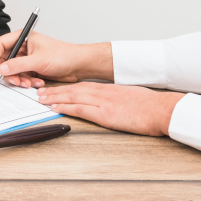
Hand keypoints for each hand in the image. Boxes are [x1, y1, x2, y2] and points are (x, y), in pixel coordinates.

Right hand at [0, 31, 113, 87]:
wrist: (78, 65)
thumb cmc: (64, 55)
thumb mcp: (39, 60)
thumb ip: (18, 65)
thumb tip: (2, 68)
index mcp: (22, 38)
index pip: (0, 44)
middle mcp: (22, 48)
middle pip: (4, 60)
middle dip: (9, 73)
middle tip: (16, 81)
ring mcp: (27, 59)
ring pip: (13, 71)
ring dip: (20, 79)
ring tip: (29, 83)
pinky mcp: (32, 68)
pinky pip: (22, 76)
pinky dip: (27, 81)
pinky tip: (38, 82)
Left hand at [38, 82, 185, 135]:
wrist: (161, 109)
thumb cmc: (150, 105)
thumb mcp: (130, 97)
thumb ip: (116, 99)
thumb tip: (111, 103)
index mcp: (107, 89)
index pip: (80, 86)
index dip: (64, 87)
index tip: (53, 88)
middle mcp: (101, 92)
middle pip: (72, 89)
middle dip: (54, 91)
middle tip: (39, 92)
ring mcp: (101, 102)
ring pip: (71, 97)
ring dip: (54, 98)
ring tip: (41, 99)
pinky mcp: (104, 114)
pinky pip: (79, 109)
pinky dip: (65, 108)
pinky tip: (55, 108)